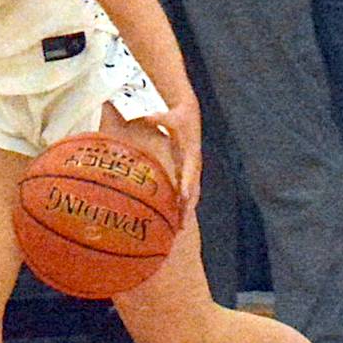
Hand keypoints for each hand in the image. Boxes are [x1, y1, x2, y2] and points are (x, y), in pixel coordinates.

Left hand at [146, 91, 202, 227]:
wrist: (190, 113)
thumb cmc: (179, 115)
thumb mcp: (171, 115)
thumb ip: (160, 118)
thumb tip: (149, 116)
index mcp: (191, 152)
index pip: (189, 172)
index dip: (186, 185)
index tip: (183, 198)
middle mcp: (193, 163)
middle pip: (193, 188)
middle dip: (188, 206)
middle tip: (182, 224)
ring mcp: (192, 168)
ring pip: (192, 193)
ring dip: (187, 210)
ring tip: (180, 229)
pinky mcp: (187, 170)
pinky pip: (187, 190)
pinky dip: (184, 204)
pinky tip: (177, 218)